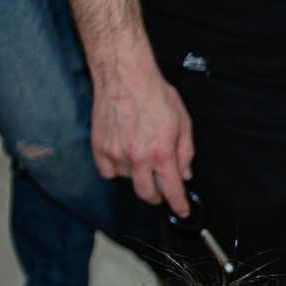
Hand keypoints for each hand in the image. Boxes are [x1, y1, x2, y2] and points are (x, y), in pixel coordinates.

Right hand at [88, 49, 195, 216]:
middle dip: (158, 196)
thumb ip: (185, 152)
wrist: (124, 75)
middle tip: (161, 188)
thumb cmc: (154, 94)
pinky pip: (108, 172)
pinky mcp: (99, 147)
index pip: (172, 190)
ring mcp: (116, 153)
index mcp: (161, 152)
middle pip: (147, 194)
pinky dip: (116, 169)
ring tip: (141, 152)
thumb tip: (185, 173)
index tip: (181, 211)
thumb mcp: (182, 122)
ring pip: (128, 181)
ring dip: (137, 175)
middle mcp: (138, 157)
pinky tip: (123, 154)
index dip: (178, 205)